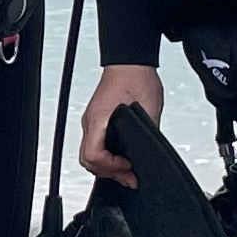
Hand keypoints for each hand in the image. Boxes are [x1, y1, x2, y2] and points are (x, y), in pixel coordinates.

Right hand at [78, 65, 167, 184]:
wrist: (130, 61)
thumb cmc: (137, 78)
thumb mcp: (149, 111)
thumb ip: (147, 135)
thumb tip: (149, 154)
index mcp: (100, 119)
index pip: (93, 155)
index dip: (111, 166)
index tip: (128, 166)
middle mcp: (91, 121)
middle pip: (87, 160)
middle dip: (108, 171)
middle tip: (129, 175)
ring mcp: (92, 121)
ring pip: (89, 154)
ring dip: (106, 165)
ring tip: (126, 169)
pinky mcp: (97, 119)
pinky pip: (95, 144)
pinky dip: (106, 155)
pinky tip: (120, 156)